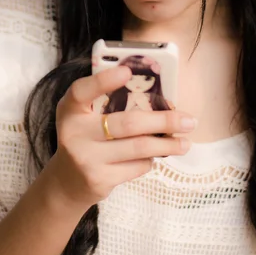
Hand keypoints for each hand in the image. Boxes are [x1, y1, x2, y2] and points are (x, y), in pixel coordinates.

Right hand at [45, 66, 196, 209]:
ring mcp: (86, 158)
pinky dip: (150, 160)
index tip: (128, 72)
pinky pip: (136, 167)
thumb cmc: (86, 138)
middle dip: (164, 121)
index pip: (82, 91)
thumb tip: (158, 96)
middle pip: (128, 123)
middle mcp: (74, 133)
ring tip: (186, 142)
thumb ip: (107, 103)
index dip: (104, 81)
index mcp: (69, 109)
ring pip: (138, 147)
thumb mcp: (85, 117)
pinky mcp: (99, 180)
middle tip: (188, 120)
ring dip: (167, 144)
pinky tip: (155, 156)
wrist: (67, 182)